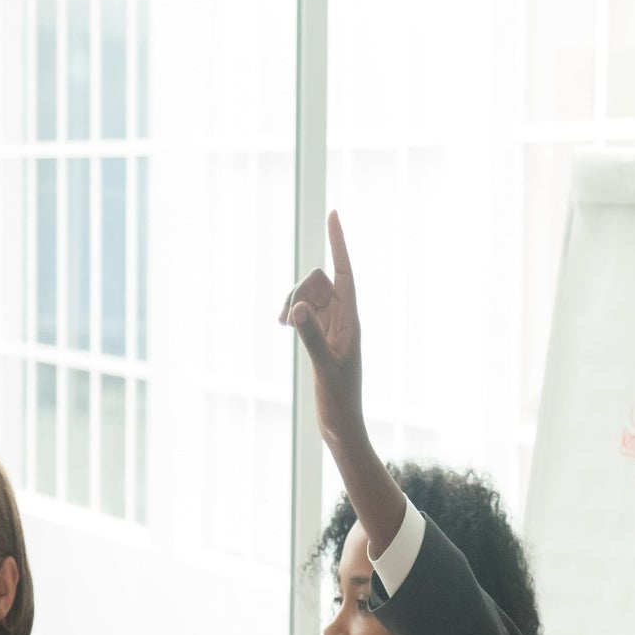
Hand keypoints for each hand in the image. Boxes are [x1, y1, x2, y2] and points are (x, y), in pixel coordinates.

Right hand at [280, 210, 365, 450]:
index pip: (345, 272)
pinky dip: (291, 310)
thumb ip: (310, 337)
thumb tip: (297, 308)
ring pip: (307, 293)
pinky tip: (283, 323)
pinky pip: (302, 307)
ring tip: (282, 324)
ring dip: (291, 300)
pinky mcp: (318, 334)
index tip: (333, 213)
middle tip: (287, 319)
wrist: (340, 422)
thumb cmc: (339, 398)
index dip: (338, 243)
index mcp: (352, 321)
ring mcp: (329, 325)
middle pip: (318, 280)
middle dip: (298, 289)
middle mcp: (343, 318)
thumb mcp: (324, 367)